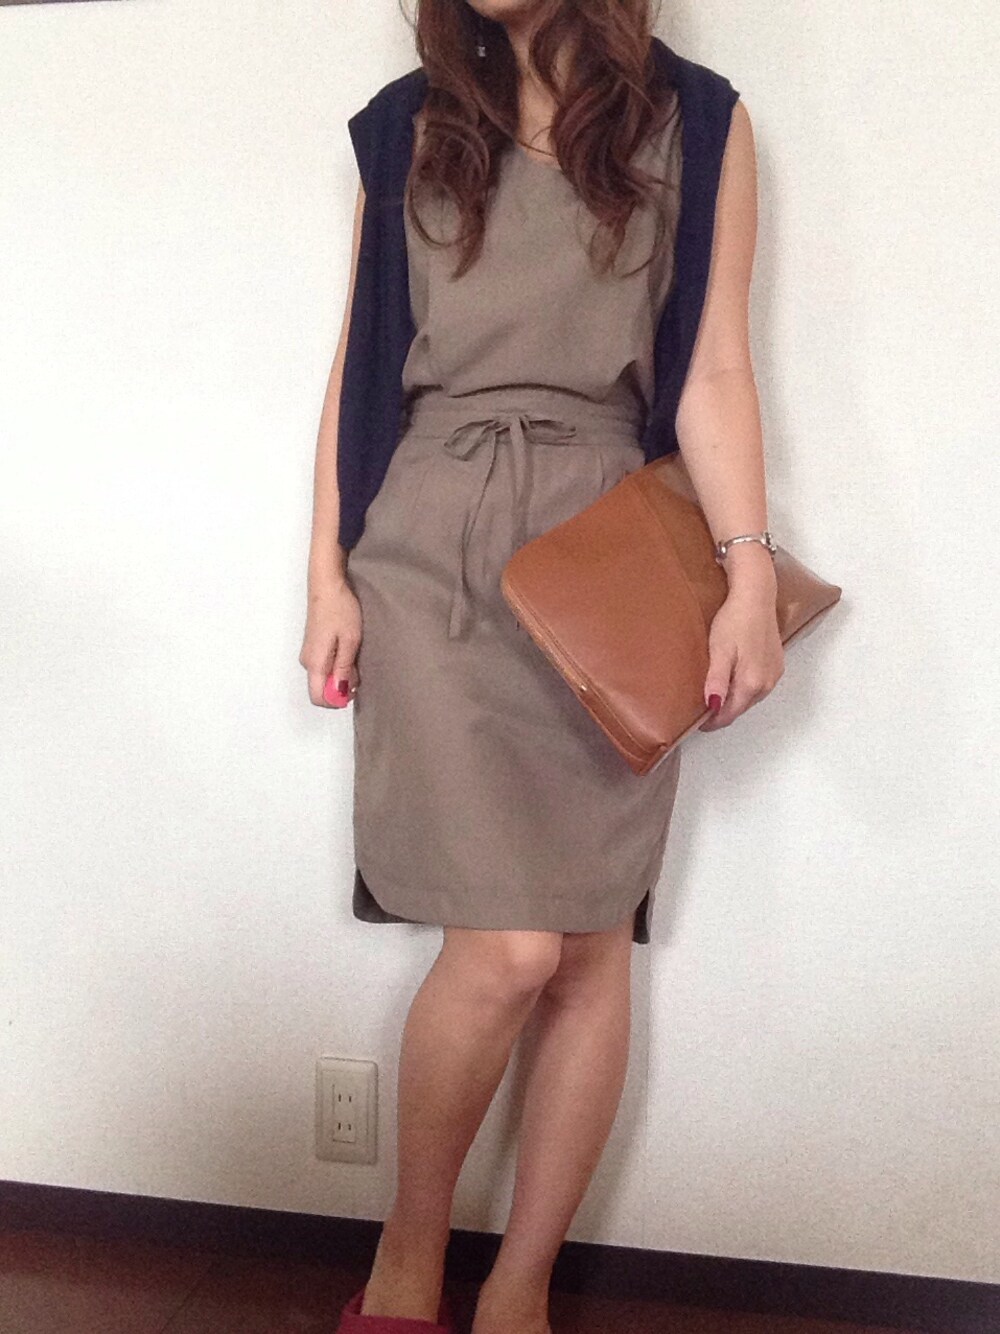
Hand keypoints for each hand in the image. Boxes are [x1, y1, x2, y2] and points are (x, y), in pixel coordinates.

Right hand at [299, 578, 361, 708]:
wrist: (327, 585)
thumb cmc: (340, 609)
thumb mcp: (349, 641)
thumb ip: (343, 669)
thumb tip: (339, 691)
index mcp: (315, 662)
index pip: (318, 698)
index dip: (336, 701)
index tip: (352, 691)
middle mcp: (307, 661)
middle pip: (322, 688)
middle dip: (341, 686)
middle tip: (357, 668)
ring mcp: (309, 653)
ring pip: (324, 677)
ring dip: (341, 674)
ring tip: (354, 654)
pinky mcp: (314, 646)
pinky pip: (324, 665)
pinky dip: (337, 664)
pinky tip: (348, 649)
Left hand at [698, 582, 783, 731]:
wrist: (756, 596)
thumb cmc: (736, 620)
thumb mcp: (719, 651)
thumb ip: (717, 681)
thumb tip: (713, 706)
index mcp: (752, 683)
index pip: (730, 714)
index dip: (712, 722)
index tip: (698, 721)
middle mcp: (767, 683)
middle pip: (740, 707)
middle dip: (722, 711)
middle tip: (702, 707)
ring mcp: (774, 674)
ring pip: (750, 698)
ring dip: (734, 699)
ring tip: (715, 693)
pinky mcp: (777, 664)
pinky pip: (758, 685)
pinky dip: (744, 687)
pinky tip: (733, 678)